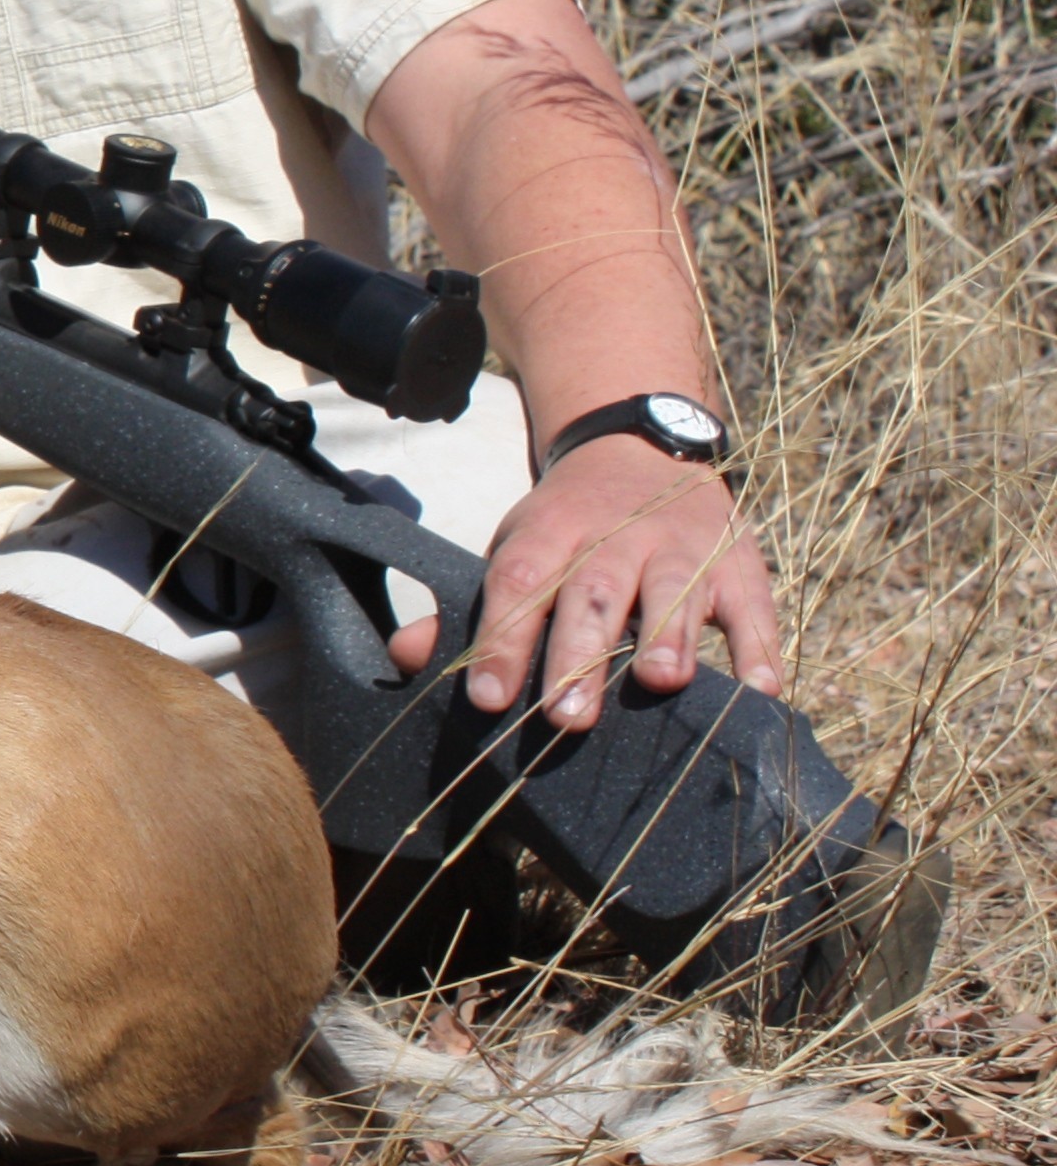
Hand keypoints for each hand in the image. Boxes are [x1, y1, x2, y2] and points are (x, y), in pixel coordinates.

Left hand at [386, 435, 782, 727]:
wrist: (642, 448)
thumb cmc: (568, 523)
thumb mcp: (514, 547)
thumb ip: (467, 609)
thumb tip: (407, 657)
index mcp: (550, 534)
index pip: (518, 584)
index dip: (501, 640)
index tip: (488, 699)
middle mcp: (617, 538)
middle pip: (594, 595)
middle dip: (580, 656)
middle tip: (567, 716)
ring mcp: (683, 549)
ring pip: (674, 593)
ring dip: (668, 638)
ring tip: (661, 682)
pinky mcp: (740, 565)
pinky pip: (753, 608)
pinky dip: (759, 649)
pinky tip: (759, 691)